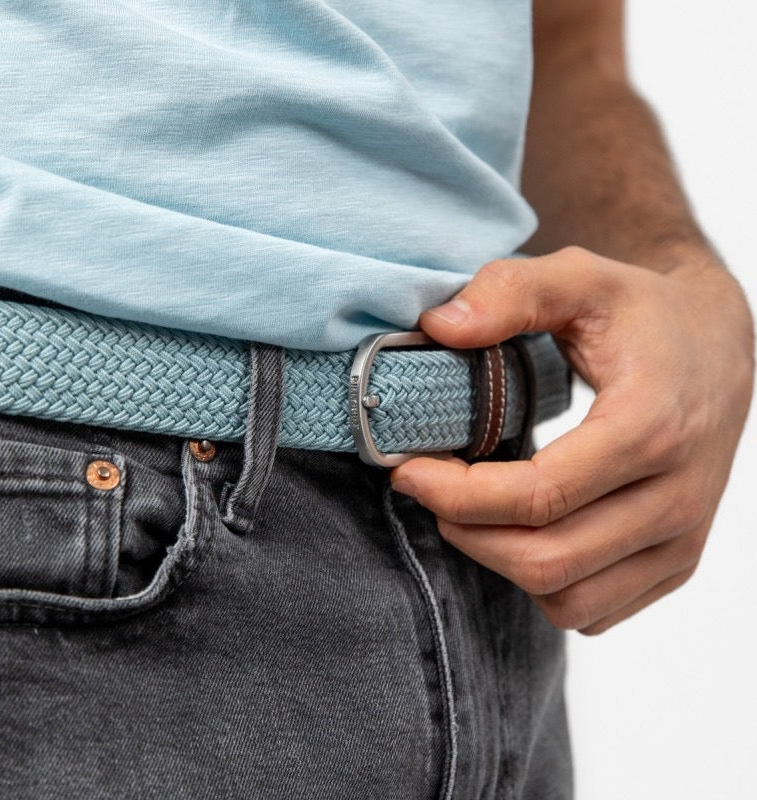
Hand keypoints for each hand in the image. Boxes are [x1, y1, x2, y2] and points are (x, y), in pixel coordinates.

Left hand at [390, 247, 753, 633]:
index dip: (457, 493)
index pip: (540, 496)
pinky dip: (542, 584)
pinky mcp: (675, 562)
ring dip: (499, 561)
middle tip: (428, 488)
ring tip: (470, 509)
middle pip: (546, 560)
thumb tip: (438, 328)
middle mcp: (677, 497)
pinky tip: (521, 530)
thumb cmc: (644, 315)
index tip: (407, 470)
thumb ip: (511, 291)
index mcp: (651, 428)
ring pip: (567, 599)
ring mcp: (681, 539)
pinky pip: (592, 609)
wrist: (718, 348)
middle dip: (466, 531)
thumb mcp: (581, 278)